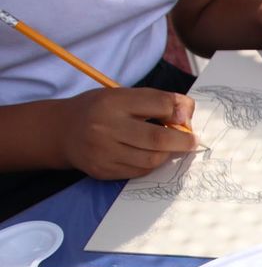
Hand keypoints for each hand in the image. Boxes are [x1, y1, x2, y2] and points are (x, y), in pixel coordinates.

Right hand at [55, 88, 197, 179]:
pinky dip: (151, 164)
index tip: (187, 117)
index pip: (159, 104)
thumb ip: (155, 101)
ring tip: (169, 147)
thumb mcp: (123, 95)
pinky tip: (149, 155)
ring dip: (167, 154)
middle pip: (158, 139)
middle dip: (182, 141)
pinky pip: (139, 171)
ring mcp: (103, 151)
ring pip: (151, 159)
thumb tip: (188, 113)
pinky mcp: (103, 170)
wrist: (62, 131)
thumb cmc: (101, 110)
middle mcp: (106, 127)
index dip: (180, 111)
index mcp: (113, 101)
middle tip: (193, 142)